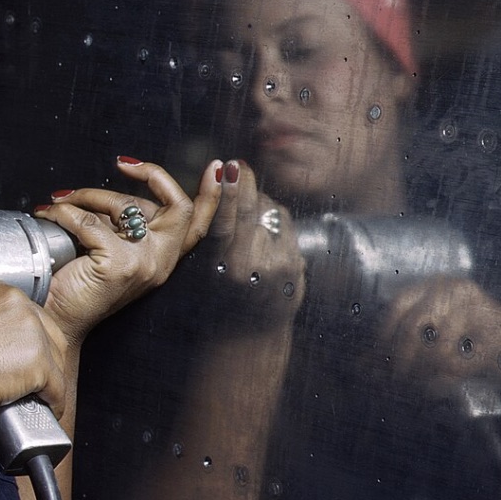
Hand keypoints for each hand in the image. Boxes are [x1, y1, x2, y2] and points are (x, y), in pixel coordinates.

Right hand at [0, 279, 70, 417]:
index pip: (31, 316)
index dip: (30, 340)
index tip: (24, 357)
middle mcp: (20, 306)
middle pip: (51, 335)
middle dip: (45, 360)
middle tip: (31, 380)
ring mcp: (33, 333)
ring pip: (57, 361)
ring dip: (49, 381)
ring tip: (35, 396)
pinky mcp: (38, 362)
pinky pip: (57, 387)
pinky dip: (54, 401)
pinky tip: (45, 408)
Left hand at [31, 156, 220, 345]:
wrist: (55, 321)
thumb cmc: (77, 287)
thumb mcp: (111, 249)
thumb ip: (123, 224)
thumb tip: (114, 192)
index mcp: (163, 259)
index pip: (198, 224)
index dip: (212, 194)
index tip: (214, 167)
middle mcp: (160, 262)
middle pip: (179, 206)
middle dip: (153, 175)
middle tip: (123, 164)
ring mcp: (143, 263)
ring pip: (125, 204)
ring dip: (88, 193)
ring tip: (63, 200)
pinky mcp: (117, 265)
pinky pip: (88, 220)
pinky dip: (63, 211)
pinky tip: (50, 213)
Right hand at [203, 158, 305, 325]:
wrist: (249, 334)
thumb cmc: (219, 296)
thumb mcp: (205, 267)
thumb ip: (211, 232)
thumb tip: (222, 182)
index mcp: (220, 267)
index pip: (223, 222)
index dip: (224, 191)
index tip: (222, 166)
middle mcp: (249, 267)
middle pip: (250, 209)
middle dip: (243, 182)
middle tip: (236, 164)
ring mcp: (277, 266)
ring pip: (268, 212)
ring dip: (258, 203)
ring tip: (245, 218)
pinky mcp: (295, 265)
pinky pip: (284, 224)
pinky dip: (273, 220)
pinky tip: (264, 234)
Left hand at [378, 277, 500, 402]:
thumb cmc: (471, 351)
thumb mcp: (428, 345)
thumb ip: (396, 351)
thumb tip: (359, 367)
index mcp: (434, 284)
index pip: (396, 307)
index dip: (382, 336)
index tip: (373, 362)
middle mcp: (453, 286)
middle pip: (411, 326)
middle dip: (400, 359)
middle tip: (396, 381)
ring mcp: (476, 304)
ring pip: (434, 347)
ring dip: (426, 372)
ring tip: (426, 384)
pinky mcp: (495, 328)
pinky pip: (460, 359)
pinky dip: (450, 376)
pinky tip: (452, 379)